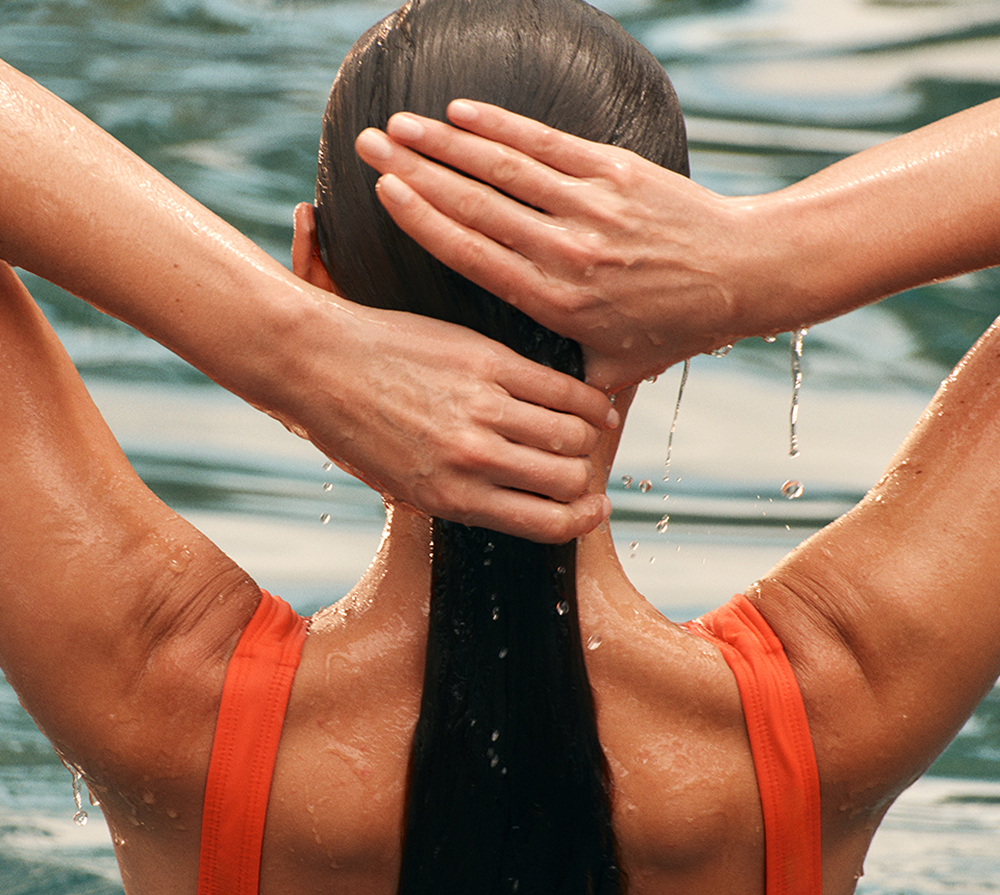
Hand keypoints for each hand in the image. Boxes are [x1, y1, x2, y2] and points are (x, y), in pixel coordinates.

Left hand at [265, 285, 614, 543]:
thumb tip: (515, 499)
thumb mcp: (400, 483)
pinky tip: (593, 403)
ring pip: (574, 434)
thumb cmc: (353, 428)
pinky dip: (589, 400)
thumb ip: (457, 495)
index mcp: (450, 499)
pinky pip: (562, 388)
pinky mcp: (488, 362)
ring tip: (591, 432)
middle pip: (570, 480)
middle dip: (587, 479)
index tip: (593, 510)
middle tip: (586, 466)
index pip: (547, 524)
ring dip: (591, 438)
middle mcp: (472, 460)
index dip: (582, 520)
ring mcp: (482, 409)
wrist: (316, 363)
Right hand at [355, 101, 773, 390]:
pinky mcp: (616, 172)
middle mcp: (568, 250)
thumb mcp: (616, 368)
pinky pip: (546, 143)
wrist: (744, 275)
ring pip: (505, 167)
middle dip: (416, 170)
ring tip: (400, 124)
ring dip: (447, 141)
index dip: (423, 219)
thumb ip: (564, 380)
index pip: (473, 253)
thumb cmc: (675, 327)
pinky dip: (502, 126)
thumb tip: (521, 401)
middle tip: (367, 146)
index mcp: (557, 301)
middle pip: (476, 203)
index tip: (383, 193)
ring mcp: (592, 206)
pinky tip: (463, 113)